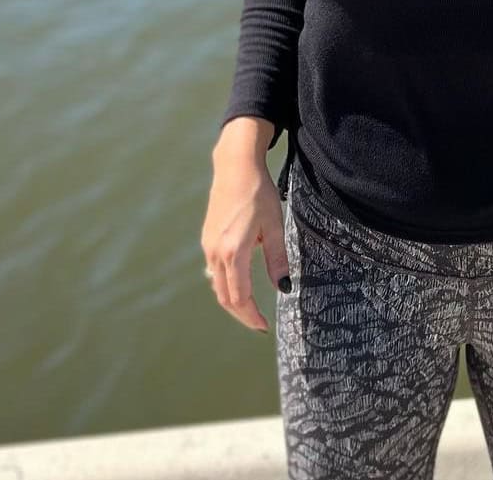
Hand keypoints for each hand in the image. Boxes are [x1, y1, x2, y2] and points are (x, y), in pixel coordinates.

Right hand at [202, 128, 289, 332]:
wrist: (234, 166)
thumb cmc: (258, 192)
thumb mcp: (274, 225)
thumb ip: (277, 258)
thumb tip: (284, 288)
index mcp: (233, 252)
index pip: (240, 297)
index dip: (251, 316)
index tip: (264, 326)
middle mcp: (216, 252)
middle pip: (225, 296)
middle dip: (242, 314)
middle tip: (258, 324)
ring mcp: (208, 245)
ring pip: (217, 284)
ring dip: (233, 300)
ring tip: (251, 308)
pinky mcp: (207, 238)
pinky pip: (215, 270)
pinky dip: (227, 283)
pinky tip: (240, 282)